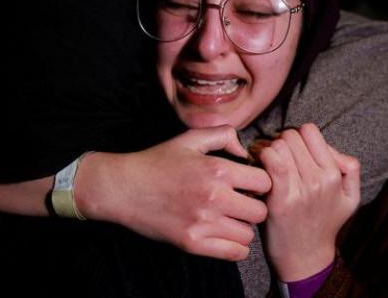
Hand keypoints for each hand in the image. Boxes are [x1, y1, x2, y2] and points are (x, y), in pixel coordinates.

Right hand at [75, 125, 271, 260]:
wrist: (123, 188)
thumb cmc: (157, 162)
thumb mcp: (189, 139)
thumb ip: (223, 135)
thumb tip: (244, 150)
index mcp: (217, 169)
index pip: (264, 182)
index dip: (259, 182)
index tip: (248, 184)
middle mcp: (214, 197)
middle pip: (260, 211)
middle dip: (254, 206)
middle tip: (240, 203)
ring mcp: (203, 223)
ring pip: (248, 234)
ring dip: (242, 227)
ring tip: (228, 219)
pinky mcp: (192, 243)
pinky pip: (234, 253)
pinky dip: (234, 247)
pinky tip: (223, 234)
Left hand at [259, 123, 359, 280]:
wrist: (306, 257)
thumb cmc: (324, 223)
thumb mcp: (351, 198)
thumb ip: (350, 168)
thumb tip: (332, 148)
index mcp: (335, 175)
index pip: (310, 130)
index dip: (298, 136)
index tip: (294, 149)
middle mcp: (320, 180)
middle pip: (292, 135)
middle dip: (282, 142)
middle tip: (279, 156)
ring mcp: (301, 190)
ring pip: (279, 145)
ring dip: (270, 150)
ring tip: (270, 163)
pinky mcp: (280, 200)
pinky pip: (272, 162)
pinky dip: (263, 158)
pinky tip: (262, 168)